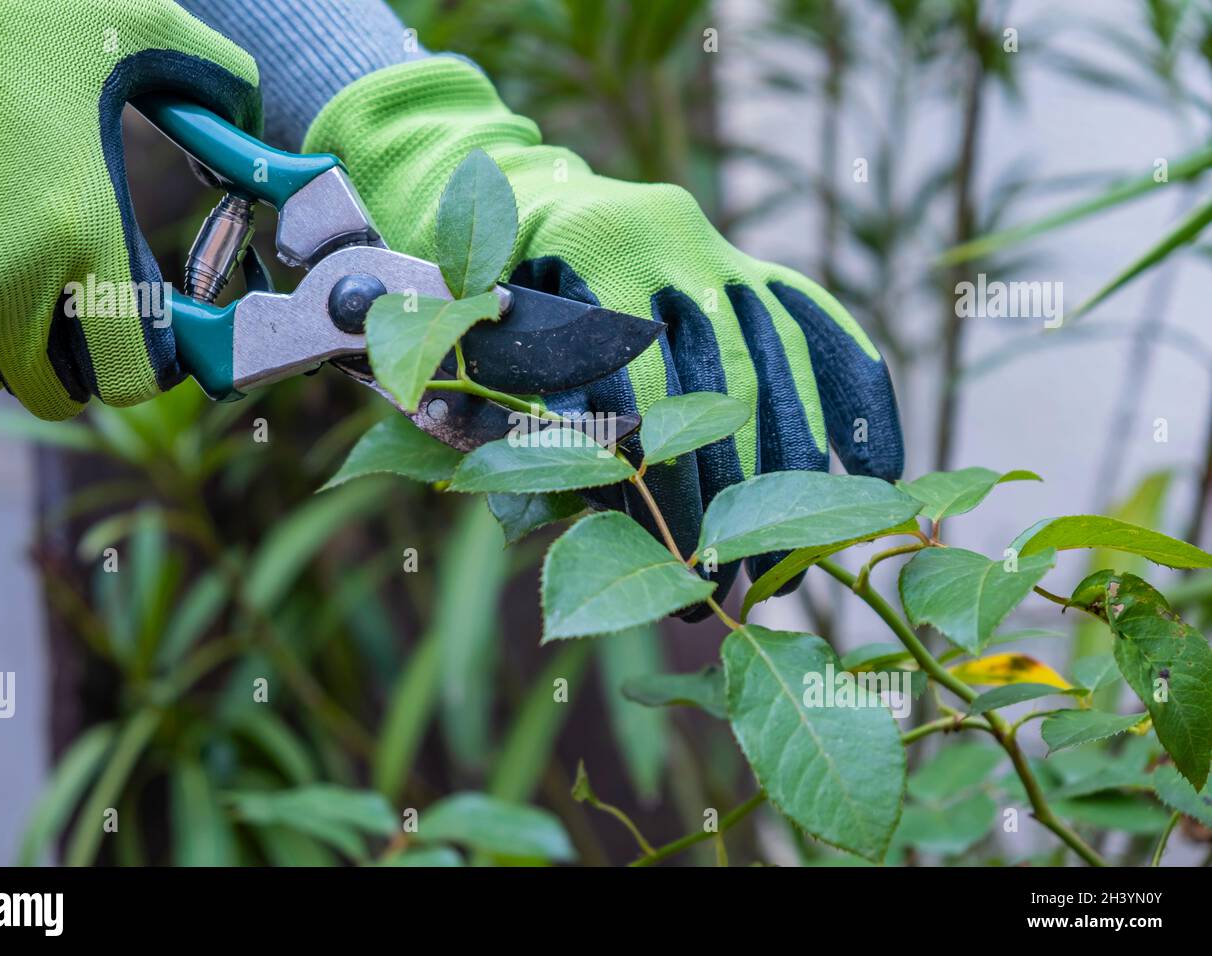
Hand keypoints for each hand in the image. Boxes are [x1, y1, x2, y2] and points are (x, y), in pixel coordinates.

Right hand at [0, 0, 259, 418]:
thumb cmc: (22, 17)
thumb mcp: (144, 34)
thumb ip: (220, 82)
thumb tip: (256, 122)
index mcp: (82, 230)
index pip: (130, 374)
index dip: (149, 368)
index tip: (153, 341)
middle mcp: (4, 276)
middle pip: (51, 390)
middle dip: (76, 368)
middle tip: (84, 322)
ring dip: (3, 352)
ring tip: (21, 298)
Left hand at [306, 58, 903, 610]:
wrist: (522, 188)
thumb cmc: (484, 280)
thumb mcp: (473, 324)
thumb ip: (506, 392)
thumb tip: (567, 493)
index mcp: (591, 249)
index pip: (641, 385)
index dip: (661, 485)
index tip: (673, 561)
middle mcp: (668, 239)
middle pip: (721, 384)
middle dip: (732, 495)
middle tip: (733, 585)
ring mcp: (717, 247)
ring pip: (777, 364)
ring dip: (791, 471)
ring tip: (789, 563)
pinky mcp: (749, 260)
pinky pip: (818, 323)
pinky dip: (855, 392)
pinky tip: (875, 464)